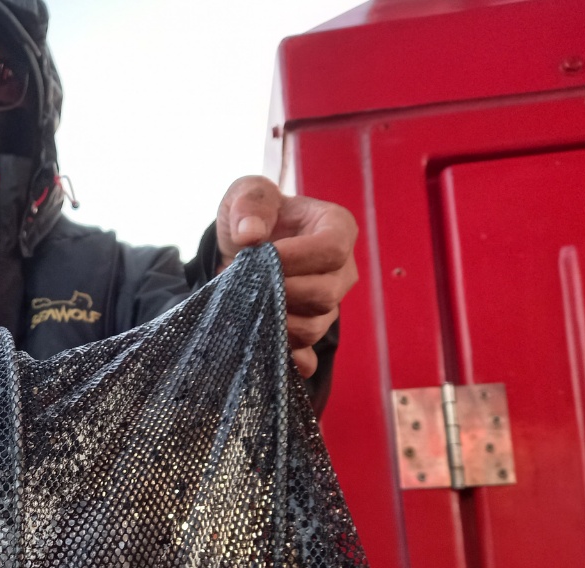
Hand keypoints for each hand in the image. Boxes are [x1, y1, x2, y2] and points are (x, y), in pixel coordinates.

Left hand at [216, 176, 358, 377]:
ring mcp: (328, 304)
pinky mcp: (309, 330)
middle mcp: (341, 270)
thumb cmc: (253, 215)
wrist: (242, 248)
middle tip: (243, 282)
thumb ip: (250, 204)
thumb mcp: (247, 194)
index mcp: (337, 228)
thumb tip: (251, 235)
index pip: (331, 250)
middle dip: (279, 293)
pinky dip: (286, 357)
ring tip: (244, 301)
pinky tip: (264, 351)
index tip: (257, 256)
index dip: (295, 258)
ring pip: (312, 326)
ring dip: (273, 320)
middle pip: (324, 295)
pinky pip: (306, 356)